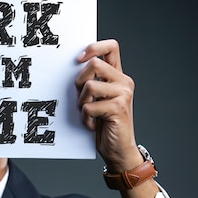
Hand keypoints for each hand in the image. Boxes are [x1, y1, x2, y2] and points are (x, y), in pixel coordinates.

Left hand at [75, 39, 141, 171]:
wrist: (119, 150)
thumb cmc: (104, 126)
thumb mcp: (97, 100)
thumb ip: (92, 83)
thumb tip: (74, 69)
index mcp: (118, 77)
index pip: (110, 47)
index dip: (93, 47)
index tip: (78, 59)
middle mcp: (123, 82)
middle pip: (94, 64)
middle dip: (79, 82)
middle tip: (82, 99)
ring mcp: (123, 94)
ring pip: (89, 86)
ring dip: (82, 103)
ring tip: (89, 115)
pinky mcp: (118, 108)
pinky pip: (89, 106)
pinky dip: (85, 118)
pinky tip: (93, 125)